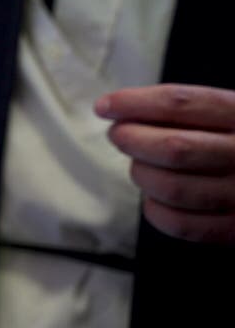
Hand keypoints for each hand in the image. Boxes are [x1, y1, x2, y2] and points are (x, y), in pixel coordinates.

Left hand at [96, 84, 234, 243]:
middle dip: (131, 139)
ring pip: (171, 187)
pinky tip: (152, 198)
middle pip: (173, 147)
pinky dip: (155, 210)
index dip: (134, 103)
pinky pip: (182, 224)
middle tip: (118, 134)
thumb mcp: (234, 113)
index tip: (105, 106)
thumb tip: (128, 110)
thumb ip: (193, 111)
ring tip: (139, 165)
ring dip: (141, 173)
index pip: (182, 103)